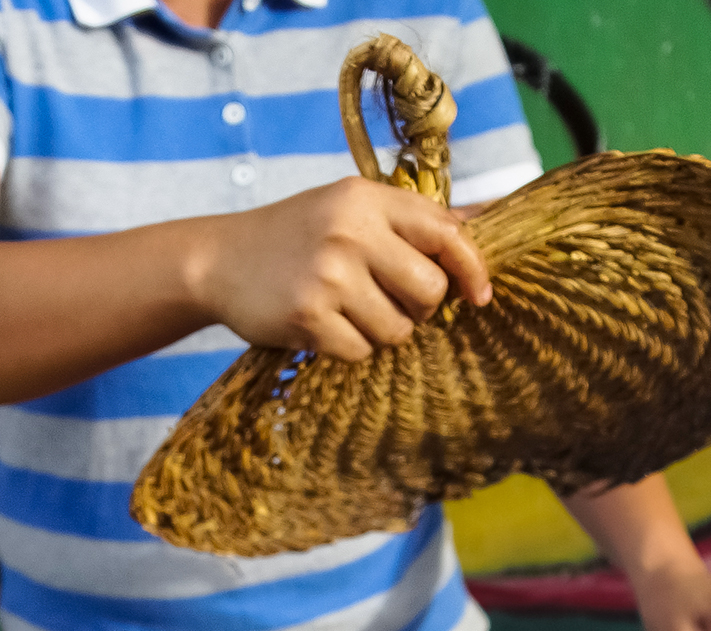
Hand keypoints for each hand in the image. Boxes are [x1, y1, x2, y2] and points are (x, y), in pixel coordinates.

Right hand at [187, 177, 490, 360]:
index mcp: (366, 198)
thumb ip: (416, 220)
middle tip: (385, 298)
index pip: (447, 233)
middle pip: (430, 292)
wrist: (218, 260)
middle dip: (418, 308)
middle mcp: (349, 230)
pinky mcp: (308, 314)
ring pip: (399, 330)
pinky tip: (323, 324)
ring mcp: (328, 273)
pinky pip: (362, 352)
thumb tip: (493, 215)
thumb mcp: (352, 209)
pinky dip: (348, 347)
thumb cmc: (299, 237)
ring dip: (380, 331)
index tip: (479, 295)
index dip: (473, 269)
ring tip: (346, 308)